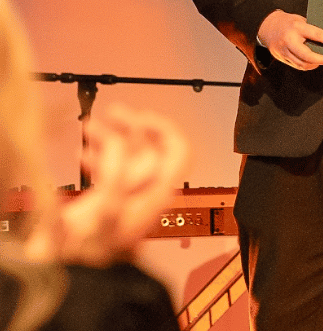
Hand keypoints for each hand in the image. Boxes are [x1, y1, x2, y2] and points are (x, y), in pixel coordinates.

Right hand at [25, 104, 188, 265]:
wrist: (70, 284)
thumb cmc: (90, 251)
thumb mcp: (106, 208)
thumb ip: (118, 174)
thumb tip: (121, 145)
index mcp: (157, 196)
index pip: (178, 152)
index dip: (162, 129)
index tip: (139, 116)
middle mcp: (148, 197)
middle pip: (152, 150)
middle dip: (133, 127)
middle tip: (115, 113)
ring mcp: (129, 201)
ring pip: (129, 159)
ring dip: (110, 138)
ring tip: (90, 127)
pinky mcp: (108, 207)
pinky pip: (110, 175)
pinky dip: (98, 159)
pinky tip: (82, 153)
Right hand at [258, 10, 322, 69]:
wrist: (266, 26)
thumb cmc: (287, 22)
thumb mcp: (300, 20)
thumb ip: (311, 30)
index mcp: (297, 27)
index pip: (317, 35)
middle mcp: (289, 39)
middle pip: (308, 56)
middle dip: (321, 59)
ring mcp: (284, 50)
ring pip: (302, 64)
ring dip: (314, 64)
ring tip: (321, 60)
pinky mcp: (281, 57)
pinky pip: (296, 65)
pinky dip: (306, 65)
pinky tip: (311, 62)